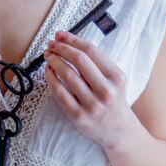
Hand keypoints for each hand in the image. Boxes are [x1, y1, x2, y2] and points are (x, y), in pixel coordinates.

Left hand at [43, 30, 131, 145]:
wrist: (118, 129)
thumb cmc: (112, 98)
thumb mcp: (113, 78)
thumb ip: (95, 61)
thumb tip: (65, 40)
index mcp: (116, 76)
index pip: (91, 51)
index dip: (72, 40)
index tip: (60, 35)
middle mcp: (106, 90)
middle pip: (79, 60)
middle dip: (61, 49)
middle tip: (51, 44)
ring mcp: (92, 105)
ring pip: (68, 75)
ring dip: (54, 61)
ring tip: (48, 55)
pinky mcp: (78, 116)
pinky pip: (60, 93)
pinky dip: (51, 79)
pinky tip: (48, 71)